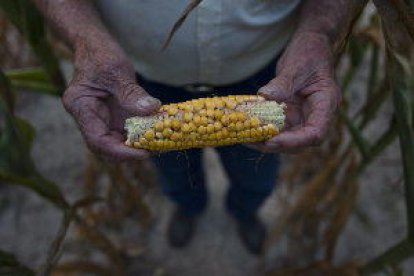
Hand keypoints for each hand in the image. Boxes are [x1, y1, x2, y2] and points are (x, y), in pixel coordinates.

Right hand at [63, 39, 160, 160]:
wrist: (95, 45)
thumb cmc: (101, 54)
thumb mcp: (116, 70)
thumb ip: (131, 93)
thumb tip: (152, 110)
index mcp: (80, 106)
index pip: (97, 140)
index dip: (120, 151)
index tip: (144, 152)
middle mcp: (88, 118)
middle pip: (105, 147)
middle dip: (129, 153)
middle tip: (156, 149)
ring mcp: (99, 119)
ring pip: (115, 143)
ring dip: (136, 146)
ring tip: (159, 143)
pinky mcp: (111, 117)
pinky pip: (124, 132)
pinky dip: (140, 135)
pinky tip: (156, 132)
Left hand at [251, 32, 340, 152]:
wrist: (311, 44)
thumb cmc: (310, 53)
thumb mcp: (297, 65)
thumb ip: (283, 83)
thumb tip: (265, 96)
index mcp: (325, 104)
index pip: (314, 133)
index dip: (293, 142)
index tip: (272, 141)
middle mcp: (315, 115)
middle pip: (299, 142)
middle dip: (275, 144)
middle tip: (251, 141)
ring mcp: (302, 116)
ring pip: (285, 137)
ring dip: (264, 139)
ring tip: (243, 137)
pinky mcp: (289, 113)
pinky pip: (276, 125)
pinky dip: (261, 127)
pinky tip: (244, 126)